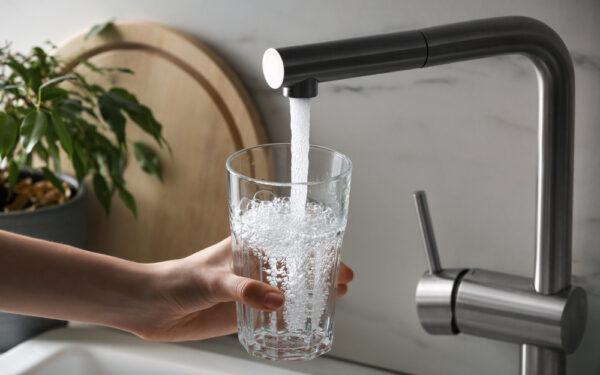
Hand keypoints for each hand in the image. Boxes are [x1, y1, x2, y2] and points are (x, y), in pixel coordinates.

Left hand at [127, 237, 353, 341]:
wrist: (153, 307)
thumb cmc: (178, 278)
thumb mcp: (212, 279)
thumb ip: (244, 289)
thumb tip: (278, 301)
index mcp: (249, 245)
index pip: (289, 237)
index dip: (316, 241)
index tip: (337, 250)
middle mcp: (255, 266)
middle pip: (297, 263)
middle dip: (322, 269)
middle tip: (344, 279)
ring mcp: (253, 290)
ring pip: (291, 288)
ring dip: (313, 292)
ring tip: (335, 298)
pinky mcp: (246, 313)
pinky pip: (276, 314)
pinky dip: (294, 316)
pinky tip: (308, 321)